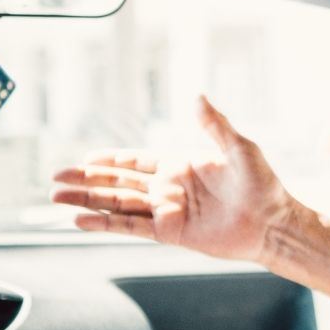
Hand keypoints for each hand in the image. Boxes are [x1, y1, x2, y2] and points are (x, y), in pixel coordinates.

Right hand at [51, 96, 298, 262]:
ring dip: (88, 202)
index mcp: (180, 165)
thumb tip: (197, 96)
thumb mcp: (239, 148)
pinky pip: (132, 227)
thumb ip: (214, 125)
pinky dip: (106, 224)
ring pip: (119, 205)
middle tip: (56, 178)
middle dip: (88, 180)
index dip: (110, 160)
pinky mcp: (171, 233)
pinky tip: (81, 221)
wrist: (273, 223)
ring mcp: (168, 211)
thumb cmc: (262, 184)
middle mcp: (169, 188)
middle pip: (119, 183)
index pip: (136, 161)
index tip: (84, 158)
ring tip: (57, 198)